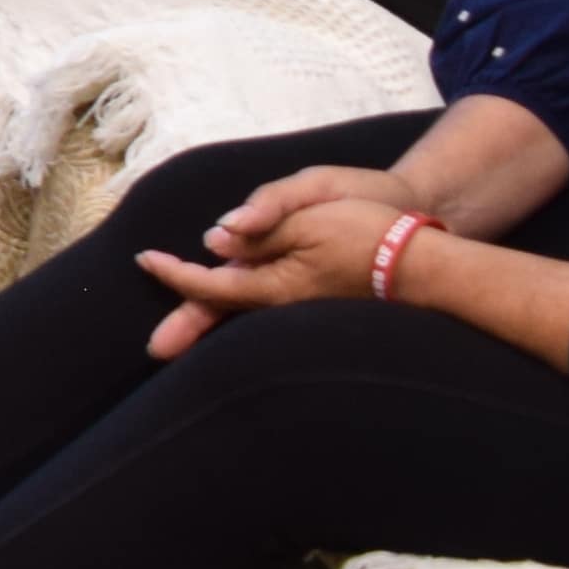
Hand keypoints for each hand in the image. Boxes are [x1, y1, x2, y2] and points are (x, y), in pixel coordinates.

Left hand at [137, 177, 413, 356]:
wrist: (422, 264)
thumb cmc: (365, 234)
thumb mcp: (306, 220)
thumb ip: (258, 232)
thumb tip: (214, 241)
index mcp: (274, 287)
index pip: (212, 284)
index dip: (176, 273)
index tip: (145, 259)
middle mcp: (283, 308)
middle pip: (224, 313)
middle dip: (187, 326)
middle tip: (154, 348)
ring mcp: (301, 312)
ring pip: (244, 315)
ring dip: (210, 323)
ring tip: (180, 341)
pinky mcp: (316, 309)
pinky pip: (266, 313)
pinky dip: (242, 314)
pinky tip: (237, 317)